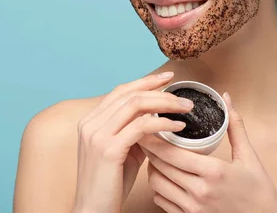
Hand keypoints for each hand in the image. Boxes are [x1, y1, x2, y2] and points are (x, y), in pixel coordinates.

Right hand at [71, 72, 194, 212]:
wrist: (93, 211)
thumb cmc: (110, 185)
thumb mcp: (121, 151)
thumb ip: (134, 133)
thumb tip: (156, 119)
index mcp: (91, 121)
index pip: (120, 91)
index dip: (144, 82)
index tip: (166, 78)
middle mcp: (90, 124)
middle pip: (129, 94)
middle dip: (159, 90)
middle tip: (183, 95)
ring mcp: (97, 135)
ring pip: (136, 105)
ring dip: (165, 104)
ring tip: (186, 109)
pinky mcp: (108, 149)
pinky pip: (141, 127)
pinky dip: (163, 123)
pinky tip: (178, 127)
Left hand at [138, 92, 276, 212]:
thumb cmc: (260, 193)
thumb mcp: (249, 158)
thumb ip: (235, 127)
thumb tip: (226, 98)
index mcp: (213, 172)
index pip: (171, 153)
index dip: (154, 139)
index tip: (145, 125)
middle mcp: (199, 192)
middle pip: (160, 166)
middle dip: (150, 149)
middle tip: (145, 135)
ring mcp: (193, 208)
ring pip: (157, 185)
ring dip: (153, 168)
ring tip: (155, 155)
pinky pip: (162, 201)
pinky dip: (158, 187)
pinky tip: (164, 176)